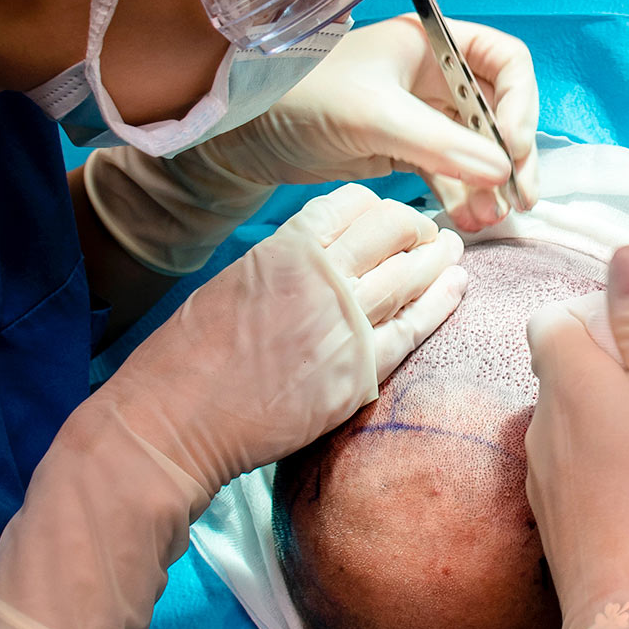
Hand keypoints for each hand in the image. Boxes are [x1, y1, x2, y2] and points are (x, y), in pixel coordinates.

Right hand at [0, 185, 465, 628]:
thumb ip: (286, 263)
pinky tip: (457, 289)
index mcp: (286, 246)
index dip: (378, 207)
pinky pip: (413, 331)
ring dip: (438, 258)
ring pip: (411, 275)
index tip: (388, 216)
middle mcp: (322, 277)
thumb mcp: (232, 281)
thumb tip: (325, 258)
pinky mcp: (357, 374)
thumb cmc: (185, 356)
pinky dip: (441, 305)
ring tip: (452, 250)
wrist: (170, 423)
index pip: (353, 204)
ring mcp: (345, 325)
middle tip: (430, 231)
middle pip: (392, 231)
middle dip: (416, 227)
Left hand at [82, 15, 538, 274]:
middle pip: (499, 111)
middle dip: (513, 154)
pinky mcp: (404, 148)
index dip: (519, 103)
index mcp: (433, 43)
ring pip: (477, 147)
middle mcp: (434, 75)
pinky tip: (470, 218)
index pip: (505, 63)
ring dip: (490, 182)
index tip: (511, 146)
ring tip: (495, 218)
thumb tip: (502, 172)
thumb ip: (441, 143)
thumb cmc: (304, 96)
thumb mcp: (375, 115)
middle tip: (522, 195)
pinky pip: (449, 171)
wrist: (246, 130)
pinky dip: (462, 193)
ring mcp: (422, 114)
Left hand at [526, 247, 628, 628]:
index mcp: (565, 377)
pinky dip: (615, 465)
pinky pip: (582, 467)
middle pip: (572, 367)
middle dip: (623, 371)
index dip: (604, 318)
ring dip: (623, 419)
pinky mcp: (555, 516)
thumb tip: (624, 256)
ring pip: (580, 418)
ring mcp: (542, 473)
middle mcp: (540, 420)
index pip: (557, 317)